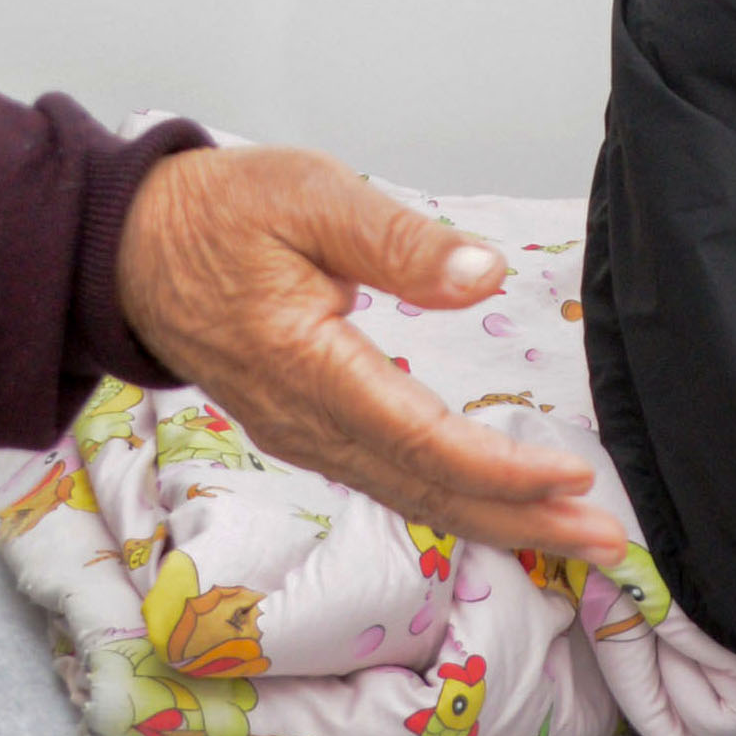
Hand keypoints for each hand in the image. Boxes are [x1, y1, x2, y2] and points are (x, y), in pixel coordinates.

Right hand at [114, 145, 629, 559]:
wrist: (129, 248)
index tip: (570, 479)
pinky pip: (390, 481)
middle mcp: (303, 420)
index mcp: (305, 366)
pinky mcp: (308, 431)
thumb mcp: (307, 194)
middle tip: (606, 542)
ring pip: (410, 495)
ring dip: (496, 519)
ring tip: (573, 536)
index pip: (420, 438)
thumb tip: (479, 273)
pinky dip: (453, 502)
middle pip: (425, 489)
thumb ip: (396, 238)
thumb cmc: (215, 213)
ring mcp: (302, 434)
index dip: (499, 468)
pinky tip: (499, 507)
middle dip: (520, 520)